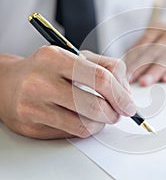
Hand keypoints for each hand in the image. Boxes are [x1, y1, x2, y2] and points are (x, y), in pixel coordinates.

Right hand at [0, 46, 134, 138]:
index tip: (129, 105)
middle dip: (115, 113)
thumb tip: (127, 94)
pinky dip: (86, 129)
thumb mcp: (78, 58)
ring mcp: (34, 105)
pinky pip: (72, 133)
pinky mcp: (31, 125)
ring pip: (85, 124)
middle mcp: (41, 81)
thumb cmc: (49, 70)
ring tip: (101, 116)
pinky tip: (84, 120)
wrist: (9, 83)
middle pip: (95, 105)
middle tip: (118, 113)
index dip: (121, 95)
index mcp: (56, 57)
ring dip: (102, 123)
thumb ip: (107, 68)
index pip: (101, 78)